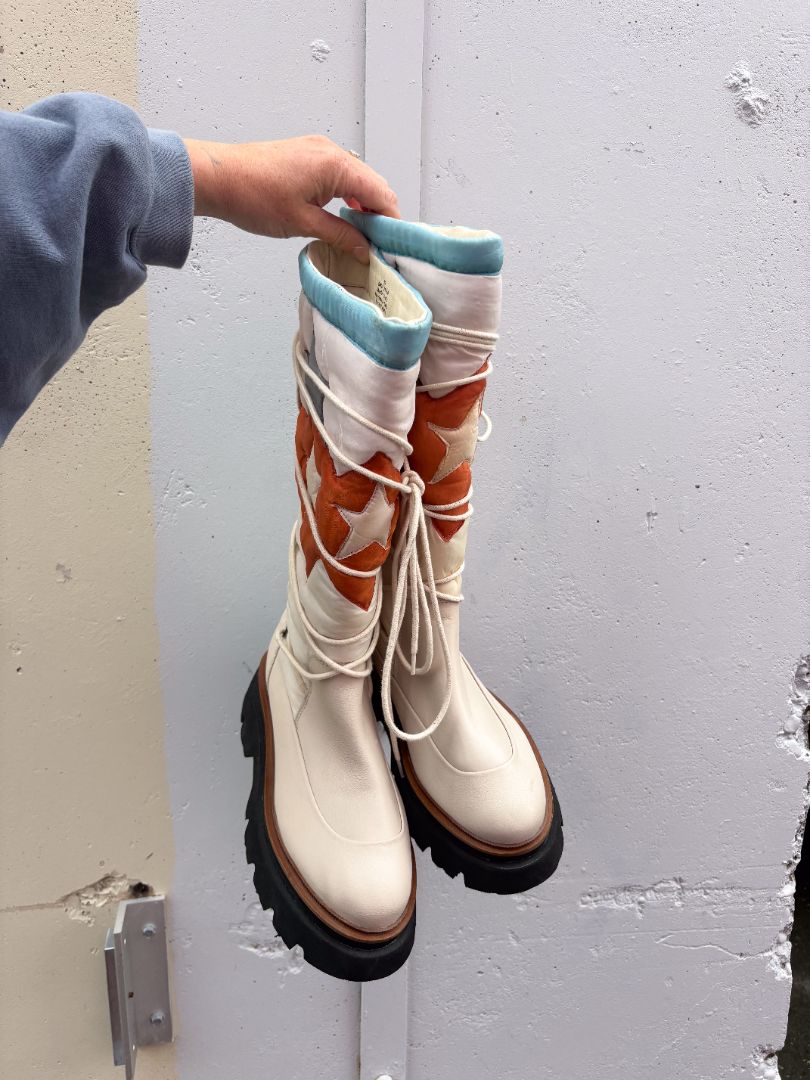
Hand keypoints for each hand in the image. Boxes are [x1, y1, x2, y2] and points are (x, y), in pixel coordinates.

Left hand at [183, 136, 397, 261]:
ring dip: (363, 206)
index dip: (391, 221)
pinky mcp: (306, 155)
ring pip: (356, 180)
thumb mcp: (303, 224)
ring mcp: (318, 151)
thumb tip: (364, 249)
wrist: (217, 178)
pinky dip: (347, 195)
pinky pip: (339, 175)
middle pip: (373, 185)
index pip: (380, 193)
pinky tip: (343, 216)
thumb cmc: (252, 195)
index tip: (393, 245)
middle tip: (379, 245)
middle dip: (380, 214)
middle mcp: (331, 152)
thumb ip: (341, 235)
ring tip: (362, 236)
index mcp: (335, 165)